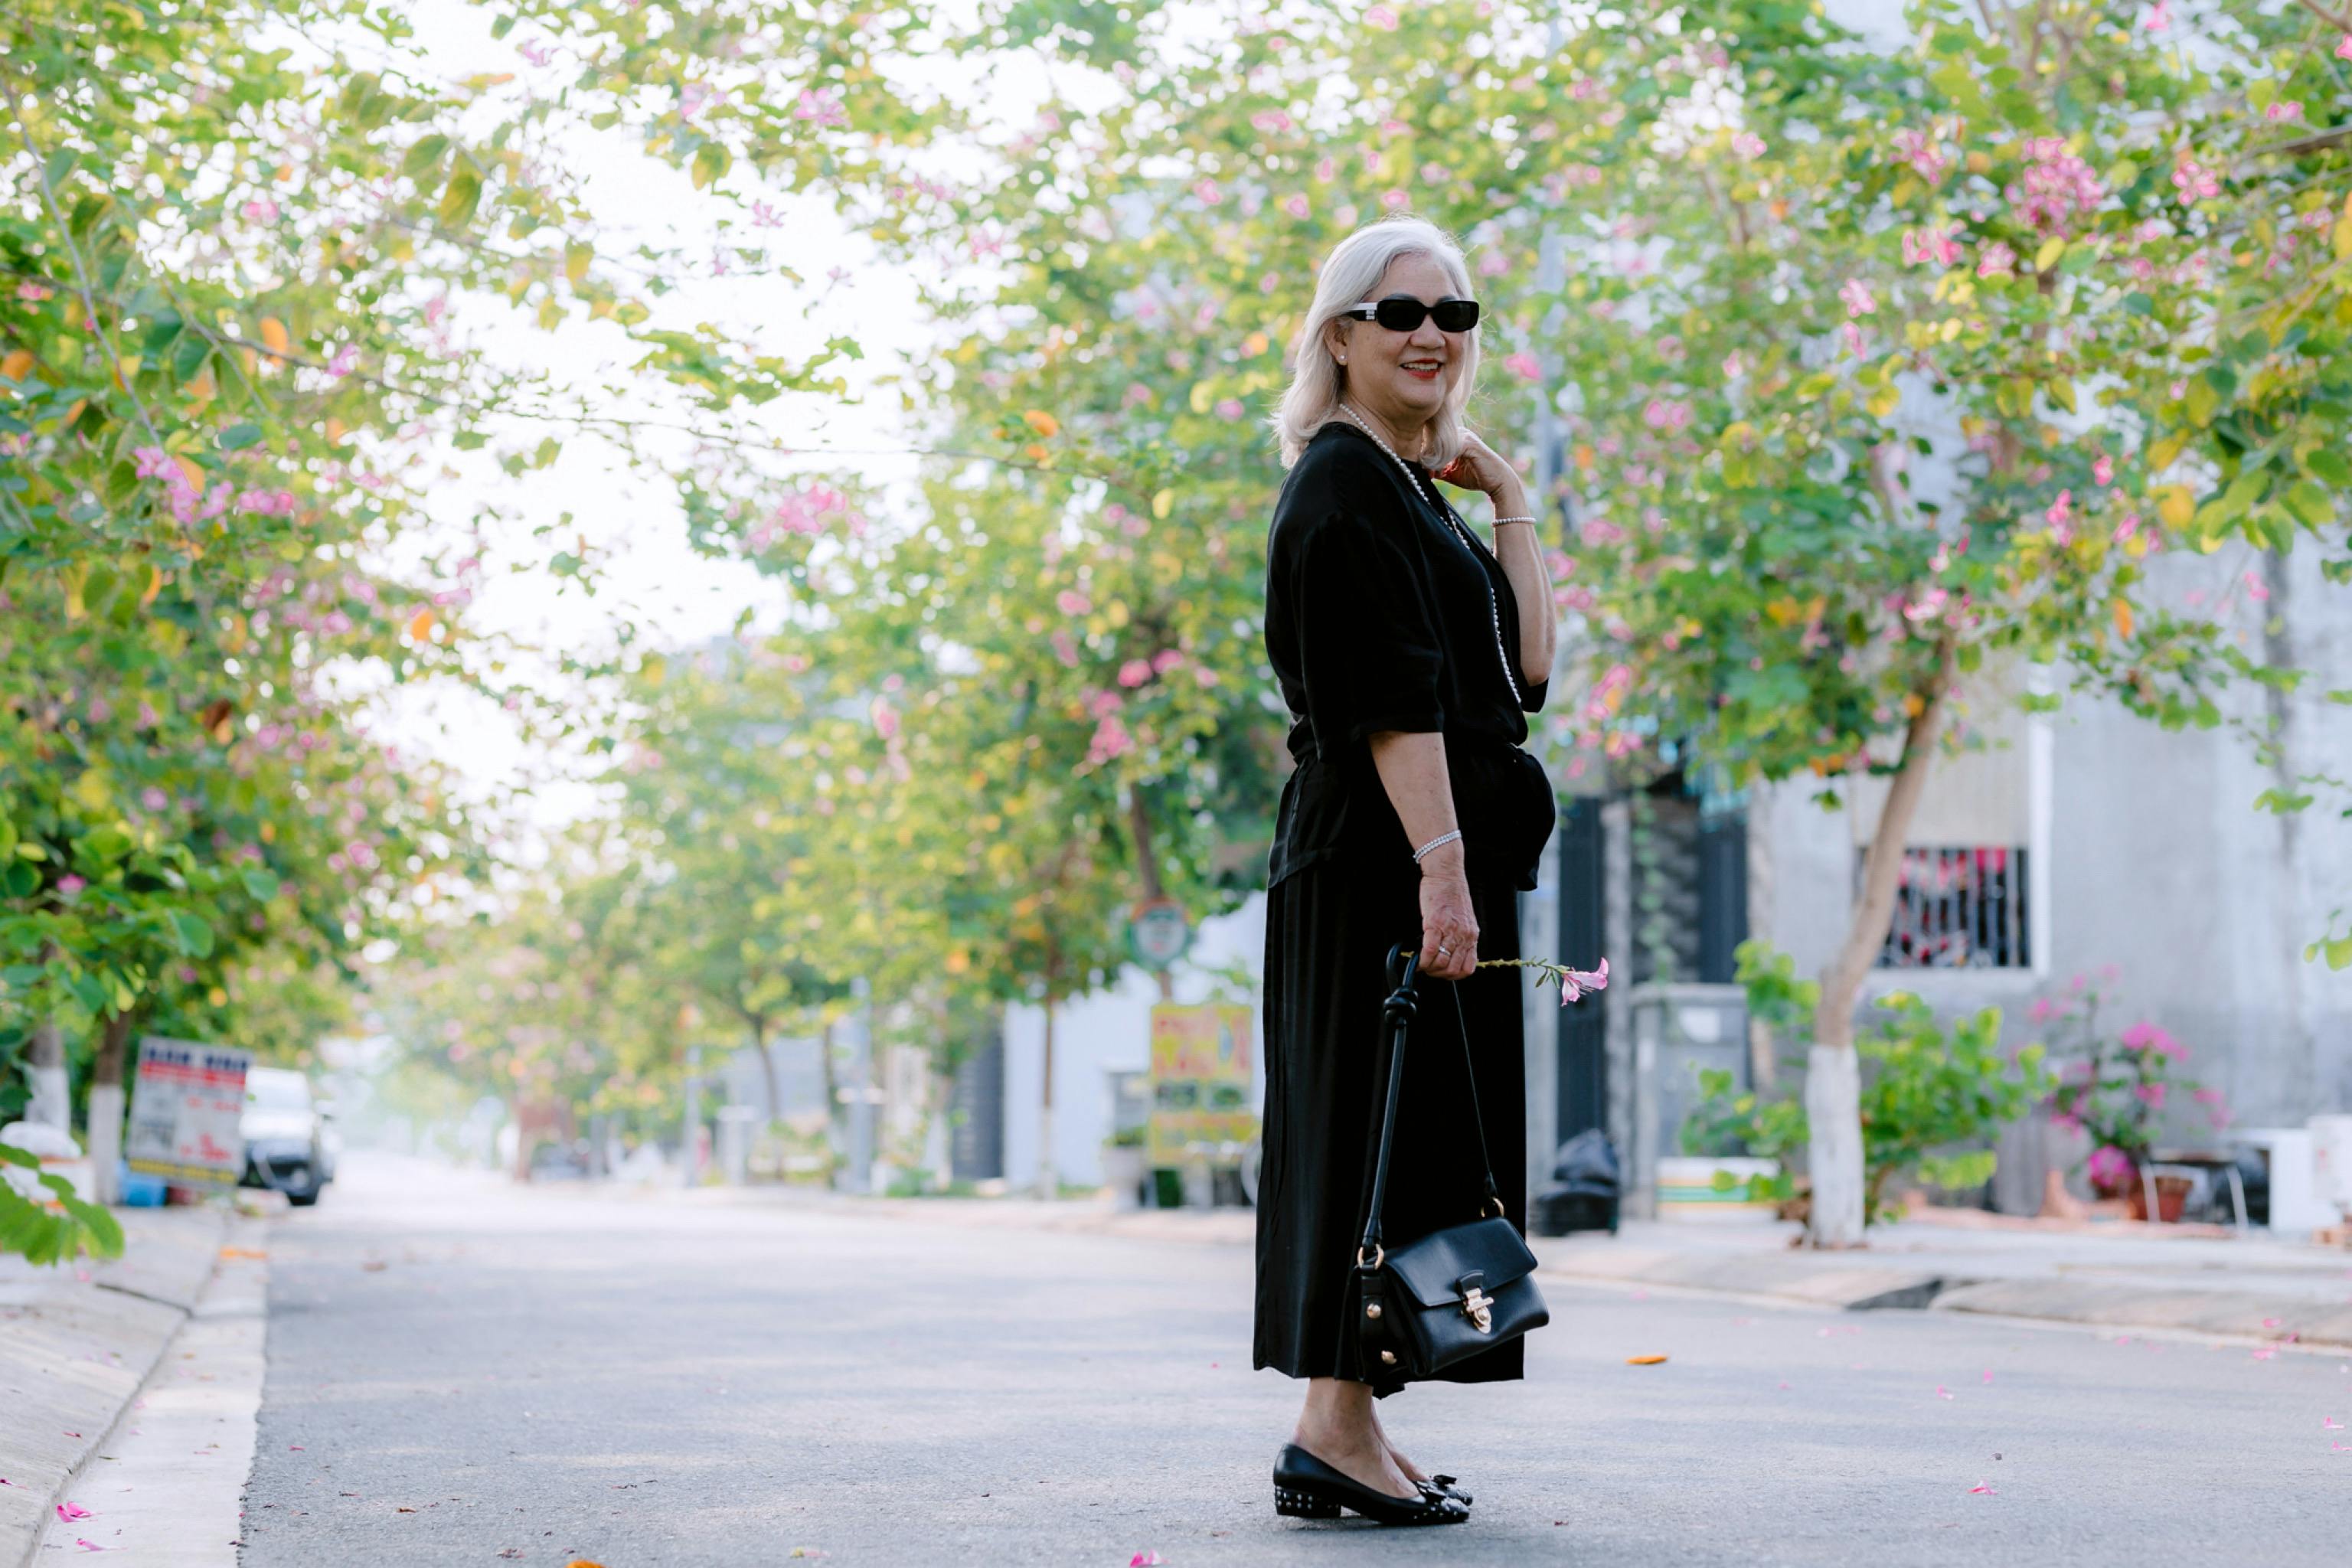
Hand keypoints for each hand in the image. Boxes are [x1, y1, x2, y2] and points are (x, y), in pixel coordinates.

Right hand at [1416, 852, 1478, 981]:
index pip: (1467, 968)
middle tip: (1428, 969)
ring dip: (1428, 968)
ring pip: (1440, 963)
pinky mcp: (1435, 923)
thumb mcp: (1463, 919)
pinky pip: (1429, 950)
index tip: (1441, 972)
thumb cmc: (1452, 894)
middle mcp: (1464, 935)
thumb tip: (1448, 953)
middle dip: (1437, 974)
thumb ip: (1459, 936)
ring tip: (1422, 964)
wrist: (1447, 874)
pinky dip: (1422, 959)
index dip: (1452, 975)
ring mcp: (1450, 930)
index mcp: (1471, 935)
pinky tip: (1417, 958)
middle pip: (1452, 969)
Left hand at [1431, 430, 1517, 498]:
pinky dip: (1440, 463)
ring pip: (1437, 445)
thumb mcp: (1451, 472)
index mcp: (1453, 437)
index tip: (1423, 472)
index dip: (1423, 457)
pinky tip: (1440, 473)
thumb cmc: (1475, 477)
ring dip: (1431, 462)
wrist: (1498, 482)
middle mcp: (1458, 432)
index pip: (1431, 441)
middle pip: (1432, 440)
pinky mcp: (1468, 443)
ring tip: (1432, 475)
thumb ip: (1436, 468)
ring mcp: (1463, 436)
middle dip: (1425, 459)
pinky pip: (1447, 451)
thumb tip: (1420, 469)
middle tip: (1427, 475)